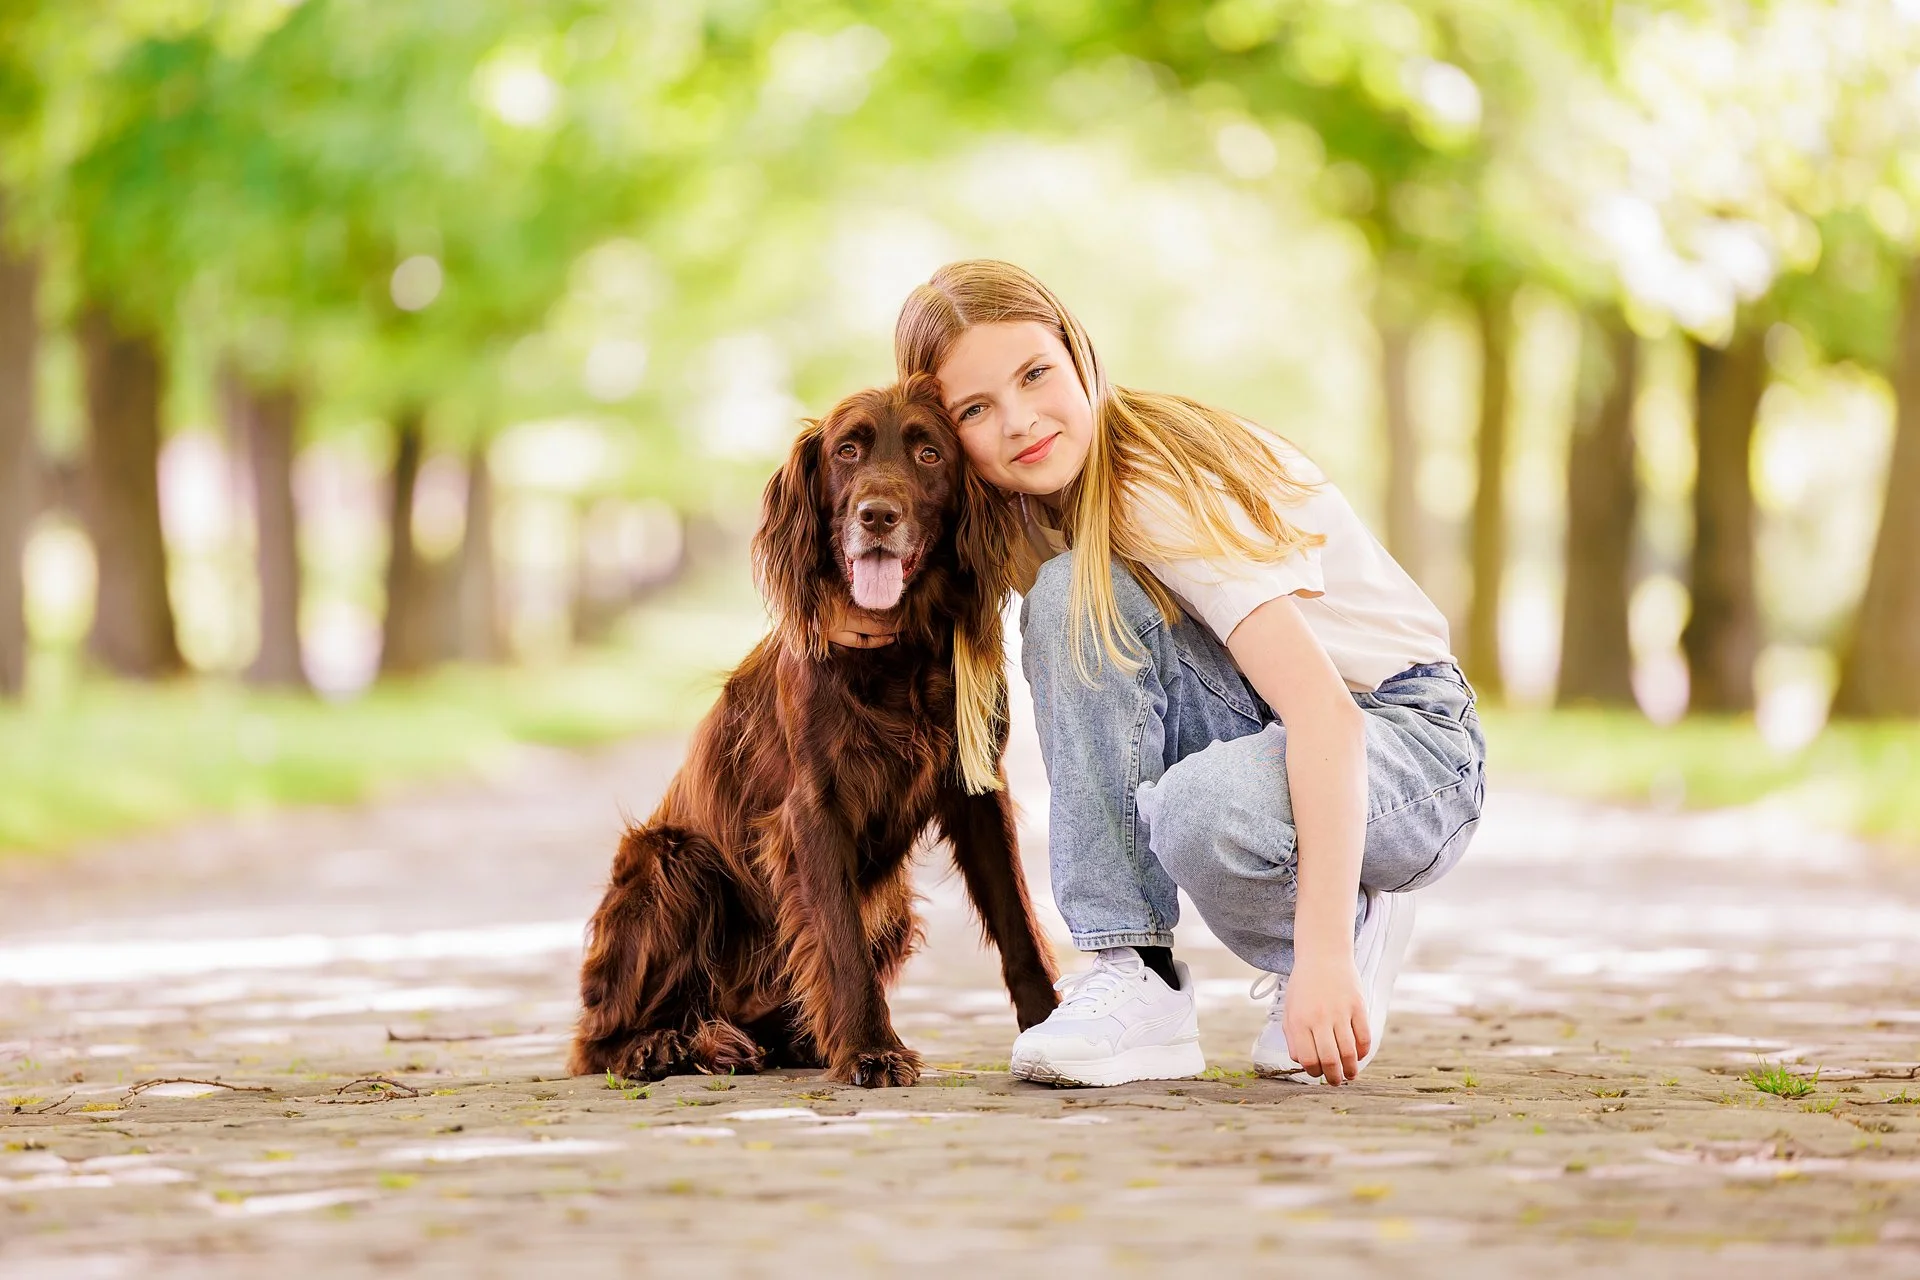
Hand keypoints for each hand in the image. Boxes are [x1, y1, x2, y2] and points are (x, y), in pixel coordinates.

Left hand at [1282, 955, 1371, 1084]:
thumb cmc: (1304, 987)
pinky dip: (1362, 1052)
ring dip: (1350, 1070)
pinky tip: (1358, 1055)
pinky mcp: (1358, 1006)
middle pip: (1330, 1060)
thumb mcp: (1290, 1010)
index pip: (1308, 1059)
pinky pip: (1364, 1037)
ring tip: (1350, 1075)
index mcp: (1299, 1021)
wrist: (1323, 956)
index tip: (1317, 1072)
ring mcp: (1340, 1012)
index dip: (1314, 1072)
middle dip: (1334, 1077)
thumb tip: (1304, 1063)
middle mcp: (1320, 1018)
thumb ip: (1293, 1038)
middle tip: (1336, 1081)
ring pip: (1349, 1052)